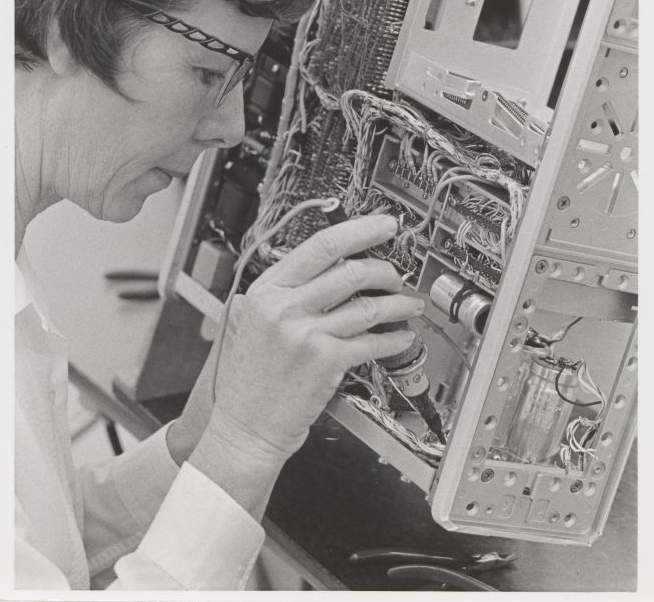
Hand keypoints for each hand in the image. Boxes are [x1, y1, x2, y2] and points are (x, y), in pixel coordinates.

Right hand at [169, 213, 421, 468]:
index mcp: (267, 290)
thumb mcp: (254, 321)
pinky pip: (371, 342)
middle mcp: (284, 307)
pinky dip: (393, 339)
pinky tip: (401, 338)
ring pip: (368, 305)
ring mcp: (305, 334)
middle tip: (397, 274)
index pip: (320, 246)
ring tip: (409, 305)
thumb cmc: (250, 380)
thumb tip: (329, 267)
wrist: (244, 428)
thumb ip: (285, 293)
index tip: (382, 225)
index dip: (359, 230)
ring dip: (398, 304)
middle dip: (385, 269)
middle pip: (350, 270)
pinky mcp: (325, 362)